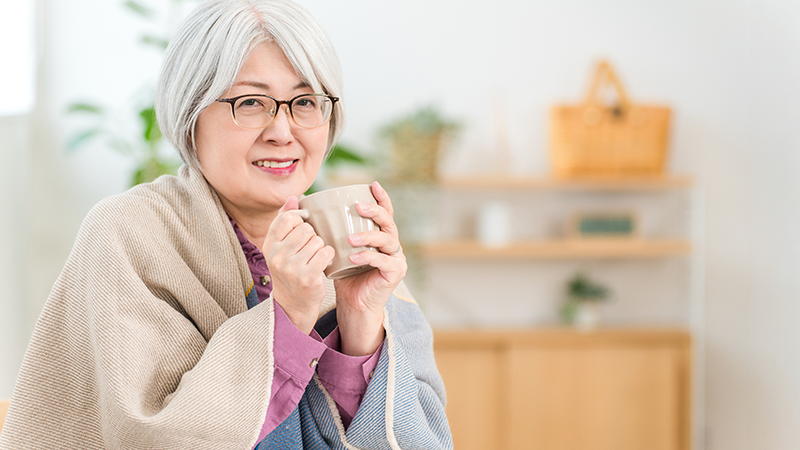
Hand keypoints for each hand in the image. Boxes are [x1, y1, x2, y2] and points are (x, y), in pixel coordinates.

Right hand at [264, 196, 334, 333]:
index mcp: (269, 244)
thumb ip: (286, 220)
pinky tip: (323, 263)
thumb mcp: (281, 246)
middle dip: (312, 236)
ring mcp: (291, 267)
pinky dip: (328, 256)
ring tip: (315, 257)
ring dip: (321, 247)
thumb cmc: (289, 269)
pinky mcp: (307, 277)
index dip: (300, 221)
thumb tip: (295, 196)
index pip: (288, 218)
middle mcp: (277, 255)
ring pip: (317, 240)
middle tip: (310, 249)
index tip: (302, 232)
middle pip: (306, 228)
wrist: (292, 304)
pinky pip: (326, 252)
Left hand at [334, 181, 406, 355]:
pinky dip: (368, 258)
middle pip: (388, 221)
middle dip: (375, 211)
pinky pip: (384, 261)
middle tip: (359, 207)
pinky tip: (354, 258)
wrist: (354, 303)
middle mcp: (391, 243)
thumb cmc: (344, 273)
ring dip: (368, 236)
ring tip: (350, 239)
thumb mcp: (336, 248)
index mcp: (380, 234)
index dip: (381, 197)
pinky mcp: (396, 272)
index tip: (372, 185)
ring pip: (387, 240)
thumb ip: (328, 230)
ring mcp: (396, 257)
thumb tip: (302, 206)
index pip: (385, 211)